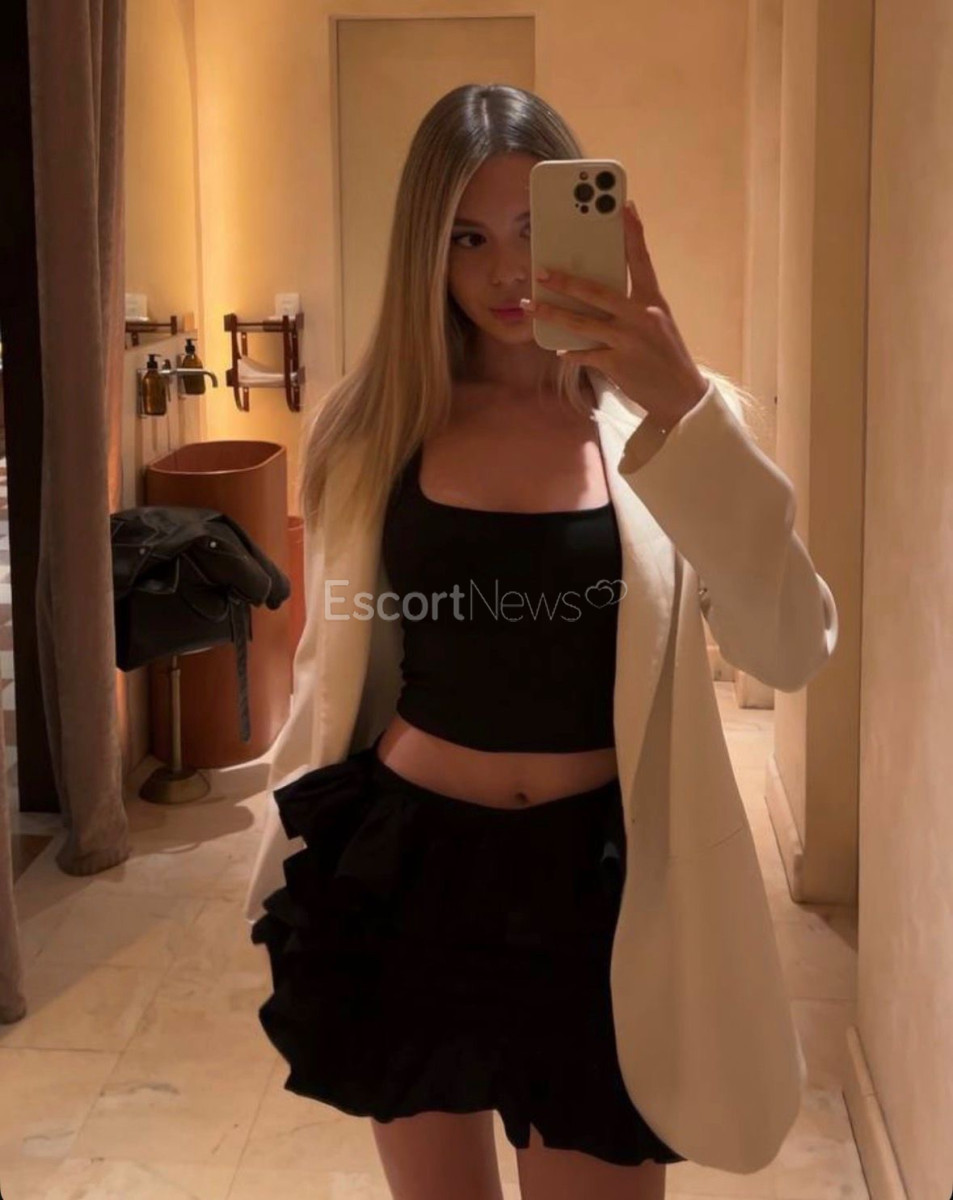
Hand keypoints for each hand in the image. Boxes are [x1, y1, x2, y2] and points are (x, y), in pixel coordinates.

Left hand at [521, 199, 708, 431]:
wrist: (680, 396)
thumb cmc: (666, 356)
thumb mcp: (658, 324)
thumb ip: (634, 307)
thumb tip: (600, 295)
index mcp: (654, 301)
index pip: (642, 260)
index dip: (632, 232)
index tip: (624, 206)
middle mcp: (641, 317)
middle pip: (597, 292)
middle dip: (566, 280)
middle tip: (541, 271)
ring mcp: (628, 341)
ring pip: (582, 323)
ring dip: (553, 314)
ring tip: (532, 306)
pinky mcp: (617, 364)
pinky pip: (586, 354)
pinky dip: (571, 352)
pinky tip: (559, 348)